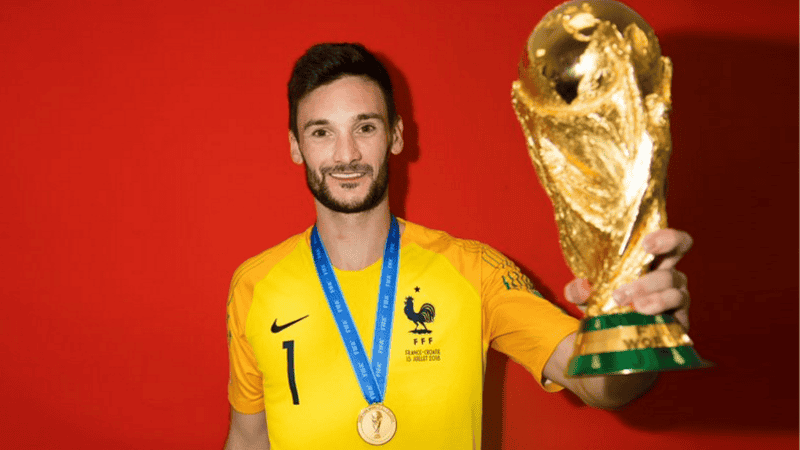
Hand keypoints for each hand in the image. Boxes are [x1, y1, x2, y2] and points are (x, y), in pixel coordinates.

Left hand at [564, 229, 692, 328]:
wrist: (620, 341)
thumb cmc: (611, 307)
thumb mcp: (593, 296)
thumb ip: (581, 290)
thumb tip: (575, 289)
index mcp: (650, 261)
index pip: (669, 239)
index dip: (665, 236)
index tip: (646, 243)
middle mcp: (669, 273)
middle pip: (681, 248)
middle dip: (663, 248)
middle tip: (638, 262)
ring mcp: (678, 295)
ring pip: (671, 284)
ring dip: (648, 290)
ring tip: (625, 301)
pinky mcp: (680, 319)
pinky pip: (677, 310)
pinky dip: (657, 307)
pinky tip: (641, 312)